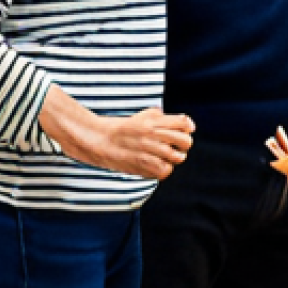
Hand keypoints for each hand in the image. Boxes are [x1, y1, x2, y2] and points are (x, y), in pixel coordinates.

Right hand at [40, 85, 194, 179]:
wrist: (99, 140)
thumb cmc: (121, 128)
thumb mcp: (143, 116)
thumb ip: (162, 117)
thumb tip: (185, 123)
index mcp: (154, 121)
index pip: (184, 123)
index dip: (188, 127)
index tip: (185, 131)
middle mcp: (154, 135)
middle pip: (186, 141)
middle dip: (184, 145)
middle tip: (175, 146)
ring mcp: (149, 151)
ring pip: (178, 158)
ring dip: (174, 158)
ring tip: (165, 157)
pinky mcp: (143, 166)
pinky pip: (165, 171)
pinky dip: (164, 169)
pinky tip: (157, 165)